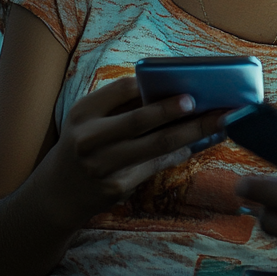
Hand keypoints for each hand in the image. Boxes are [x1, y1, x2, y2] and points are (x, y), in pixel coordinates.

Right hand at [35, 76, 226, 229]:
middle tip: (203, 101)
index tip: (177, 80)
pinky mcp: (118, 187)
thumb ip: (120, 105)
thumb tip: (170, 89)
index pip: (120, 90)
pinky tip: (198, 144)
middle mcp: (90, 138)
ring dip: (192, 133)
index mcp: (83, 113)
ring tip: (219, 123)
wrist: (57, 194)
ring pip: (157, 146)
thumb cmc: (83, 146)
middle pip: (141, 120)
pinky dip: (180, 153)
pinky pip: (157, 165)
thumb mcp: (89, 121)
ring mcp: (104, 166)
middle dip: (174, 110)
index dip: (150, 85)